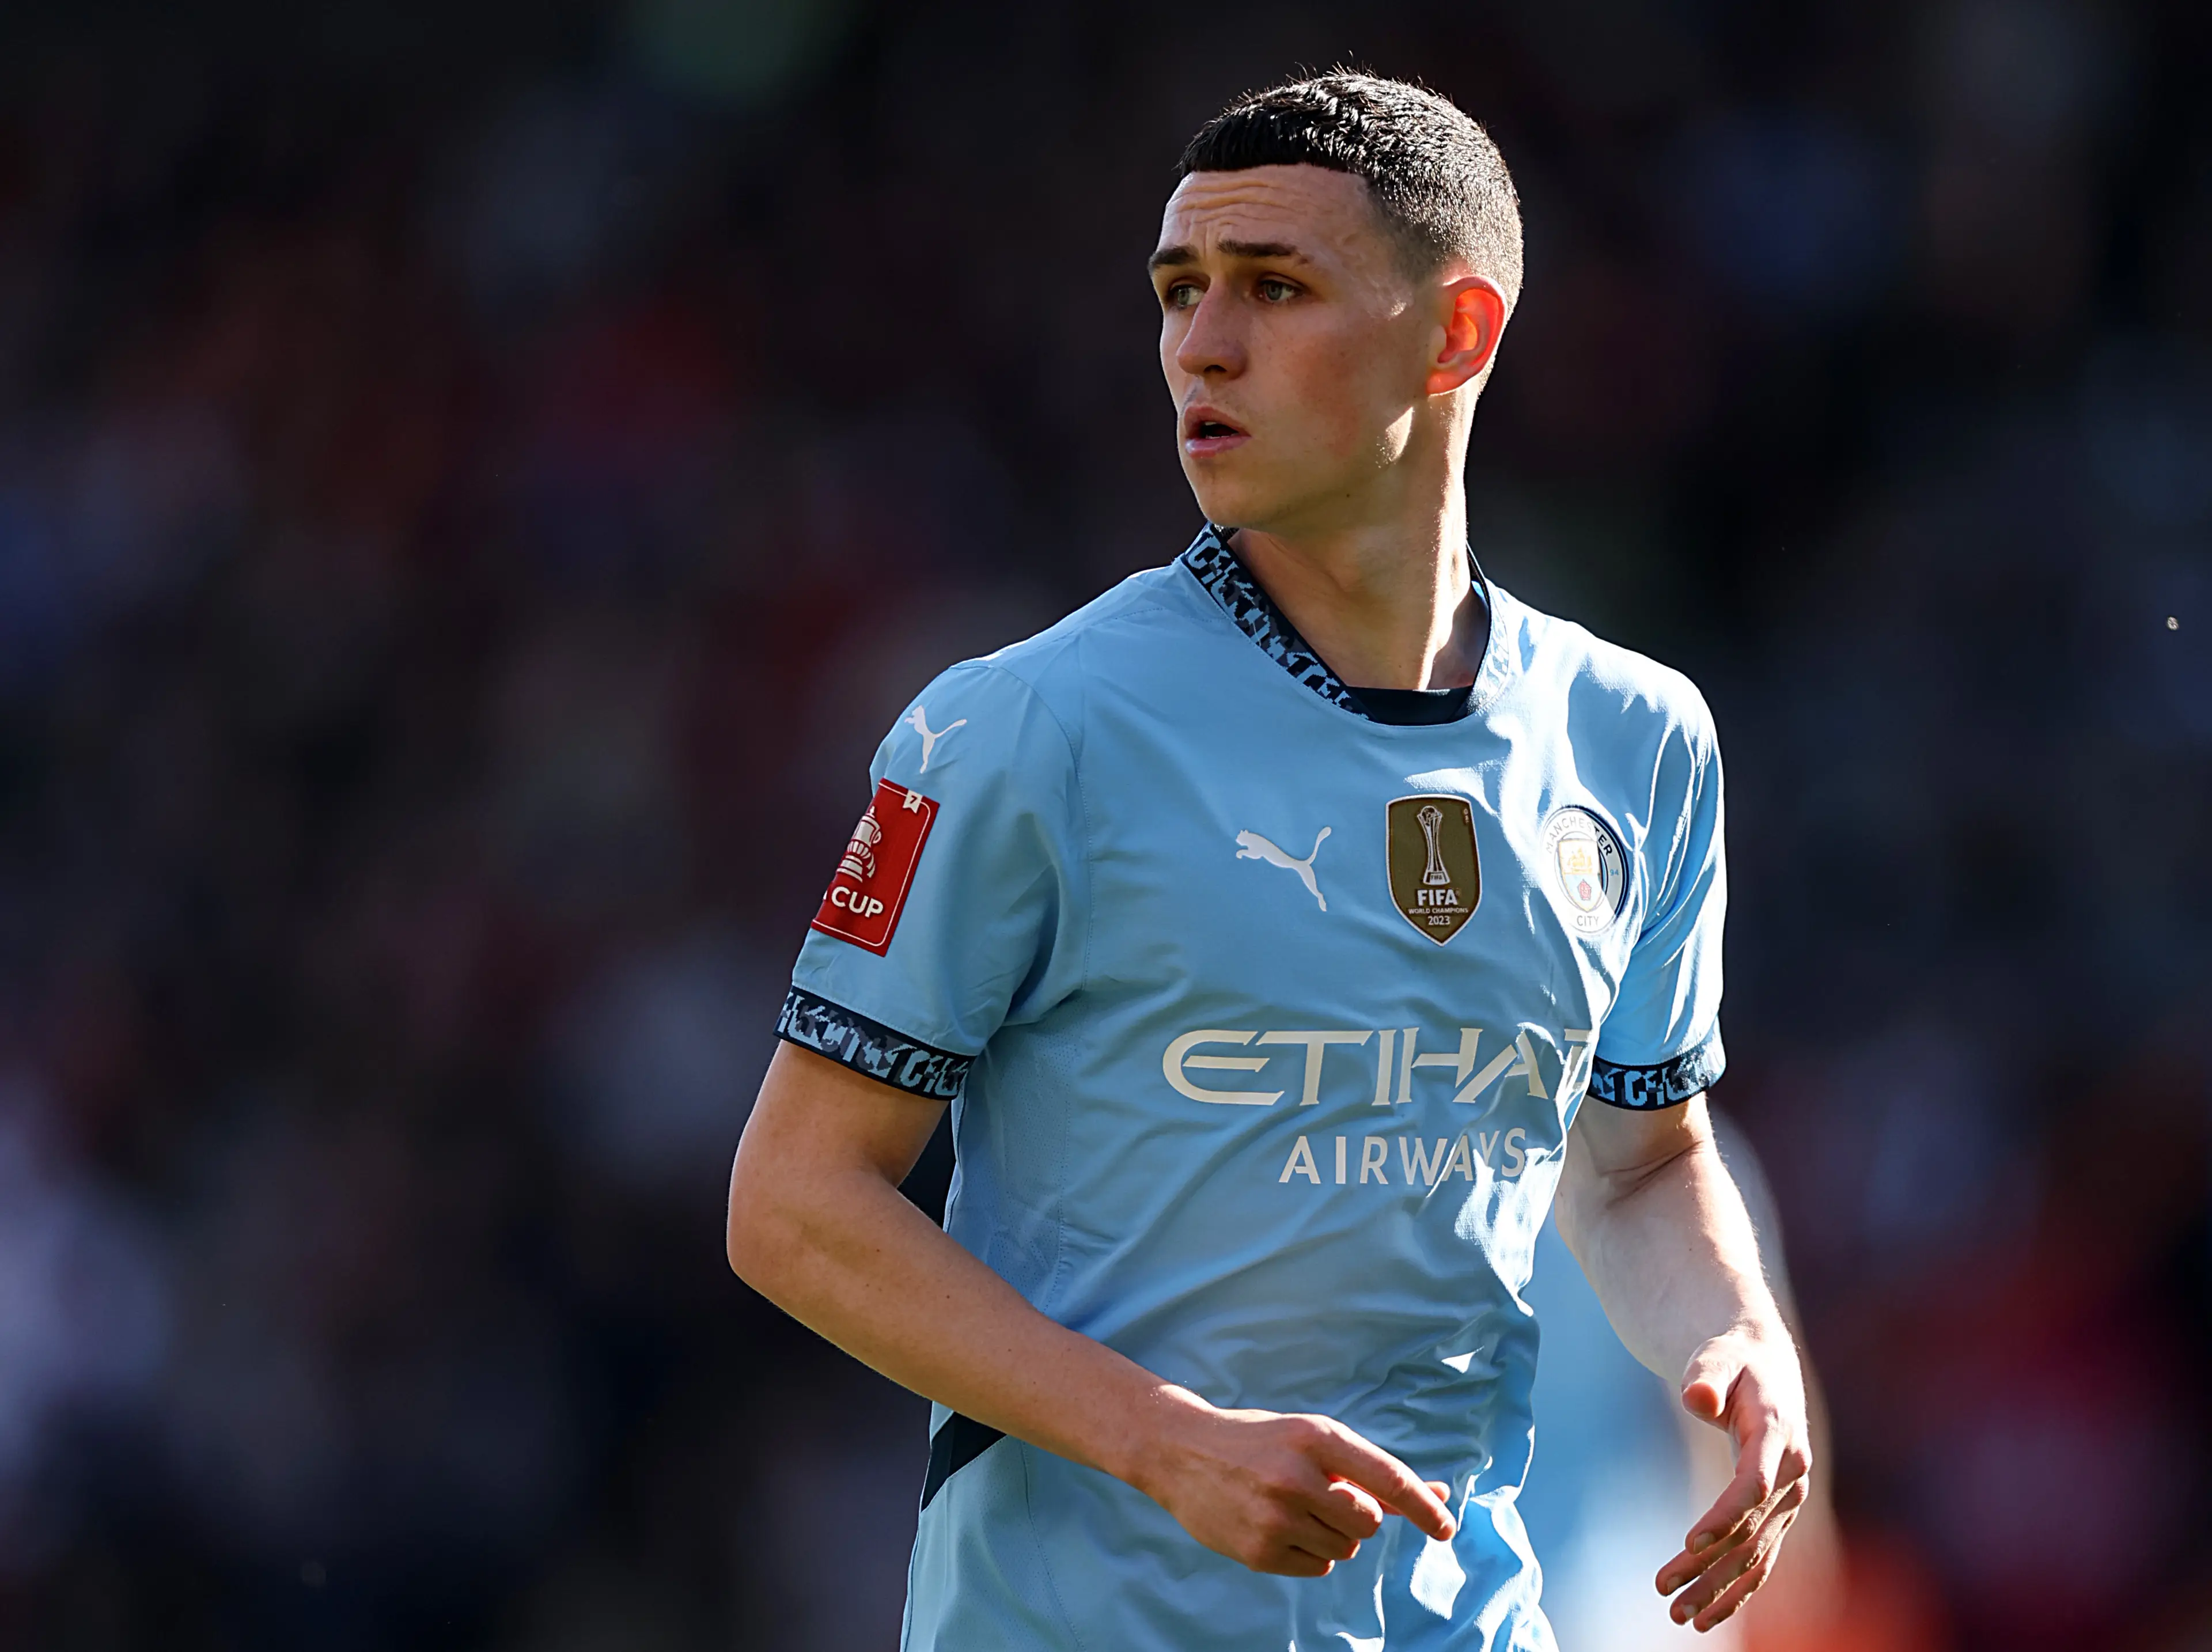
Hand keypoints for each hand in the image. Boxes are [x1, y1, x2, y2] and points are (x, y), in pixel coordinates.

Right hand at [1129, 1386, 1456, 1576]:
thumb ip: (1369, 1471)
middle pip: (1369, 1522)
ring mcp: (1276, 1517)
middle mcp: (1297, 1475)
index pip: (1386, 1478)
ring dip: (1332, 1534)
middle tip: (1322, 1496)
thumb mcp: (1311, 1439)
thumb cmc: (1259, 1442)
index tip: (1446, 1528)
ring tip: (1292, 1507)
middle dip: (1357, 1515)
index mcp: (1316, 1436)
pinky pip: (1319, 1566)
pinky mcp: (1260, 1551)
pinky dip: (1308, 1553)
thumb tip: (1436, 1495)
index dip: (1423, 1506)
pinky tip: (1277, 1526)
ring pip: (1346, 1548)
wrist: (1181, 1451)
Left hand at [1657, 1331, 1812, 1630]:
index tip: (1688, 1542)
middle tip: (1665, 1595)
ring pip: (1755, 1553)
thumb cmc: (1731, 1359)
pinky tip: (1708, 1613)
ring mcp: (1789, 1498)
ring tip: (1680, 1616)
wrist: (1762, 1365)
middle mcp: (1792, 1474)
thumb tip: (1698, 1398)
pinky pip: (1762, 1557)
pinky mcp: (1778, 1512)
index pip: (1753, 1485)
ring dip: (1719, 1588)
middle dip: (1708, 1567)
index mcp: (1778, 1435)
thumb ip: (1707, 1376)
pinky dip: (1737, 1588)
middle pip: (1749, 1530)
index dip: (1724, 1516)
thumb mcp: (1716, 1358)